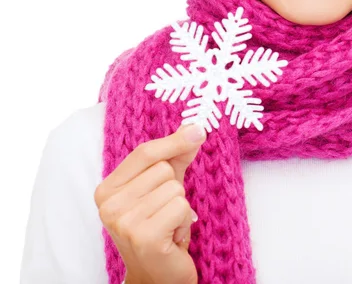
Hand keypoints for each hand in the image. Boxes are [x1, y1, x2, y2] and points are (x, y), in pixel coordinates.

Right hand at [94, 121, 206, 283]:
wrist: (157, 275)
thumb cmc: (160, 226)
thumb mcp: (164, 185)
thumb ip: (175, 155)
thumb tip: (194, 128)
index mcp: (107, 189)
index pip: (144, 152)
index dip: (174, 141)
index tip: (198, 131)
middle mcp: (108, 205)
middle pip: (163, 169)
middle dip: (174, 188)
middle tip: (164, 212)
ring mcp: (124, 222)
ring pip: (175, 188)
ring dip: (180, 207)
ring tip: (168, 225)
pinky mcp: (144, 236)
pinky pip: (181, 207)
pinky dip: (185, 221)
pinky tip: (172, 237)